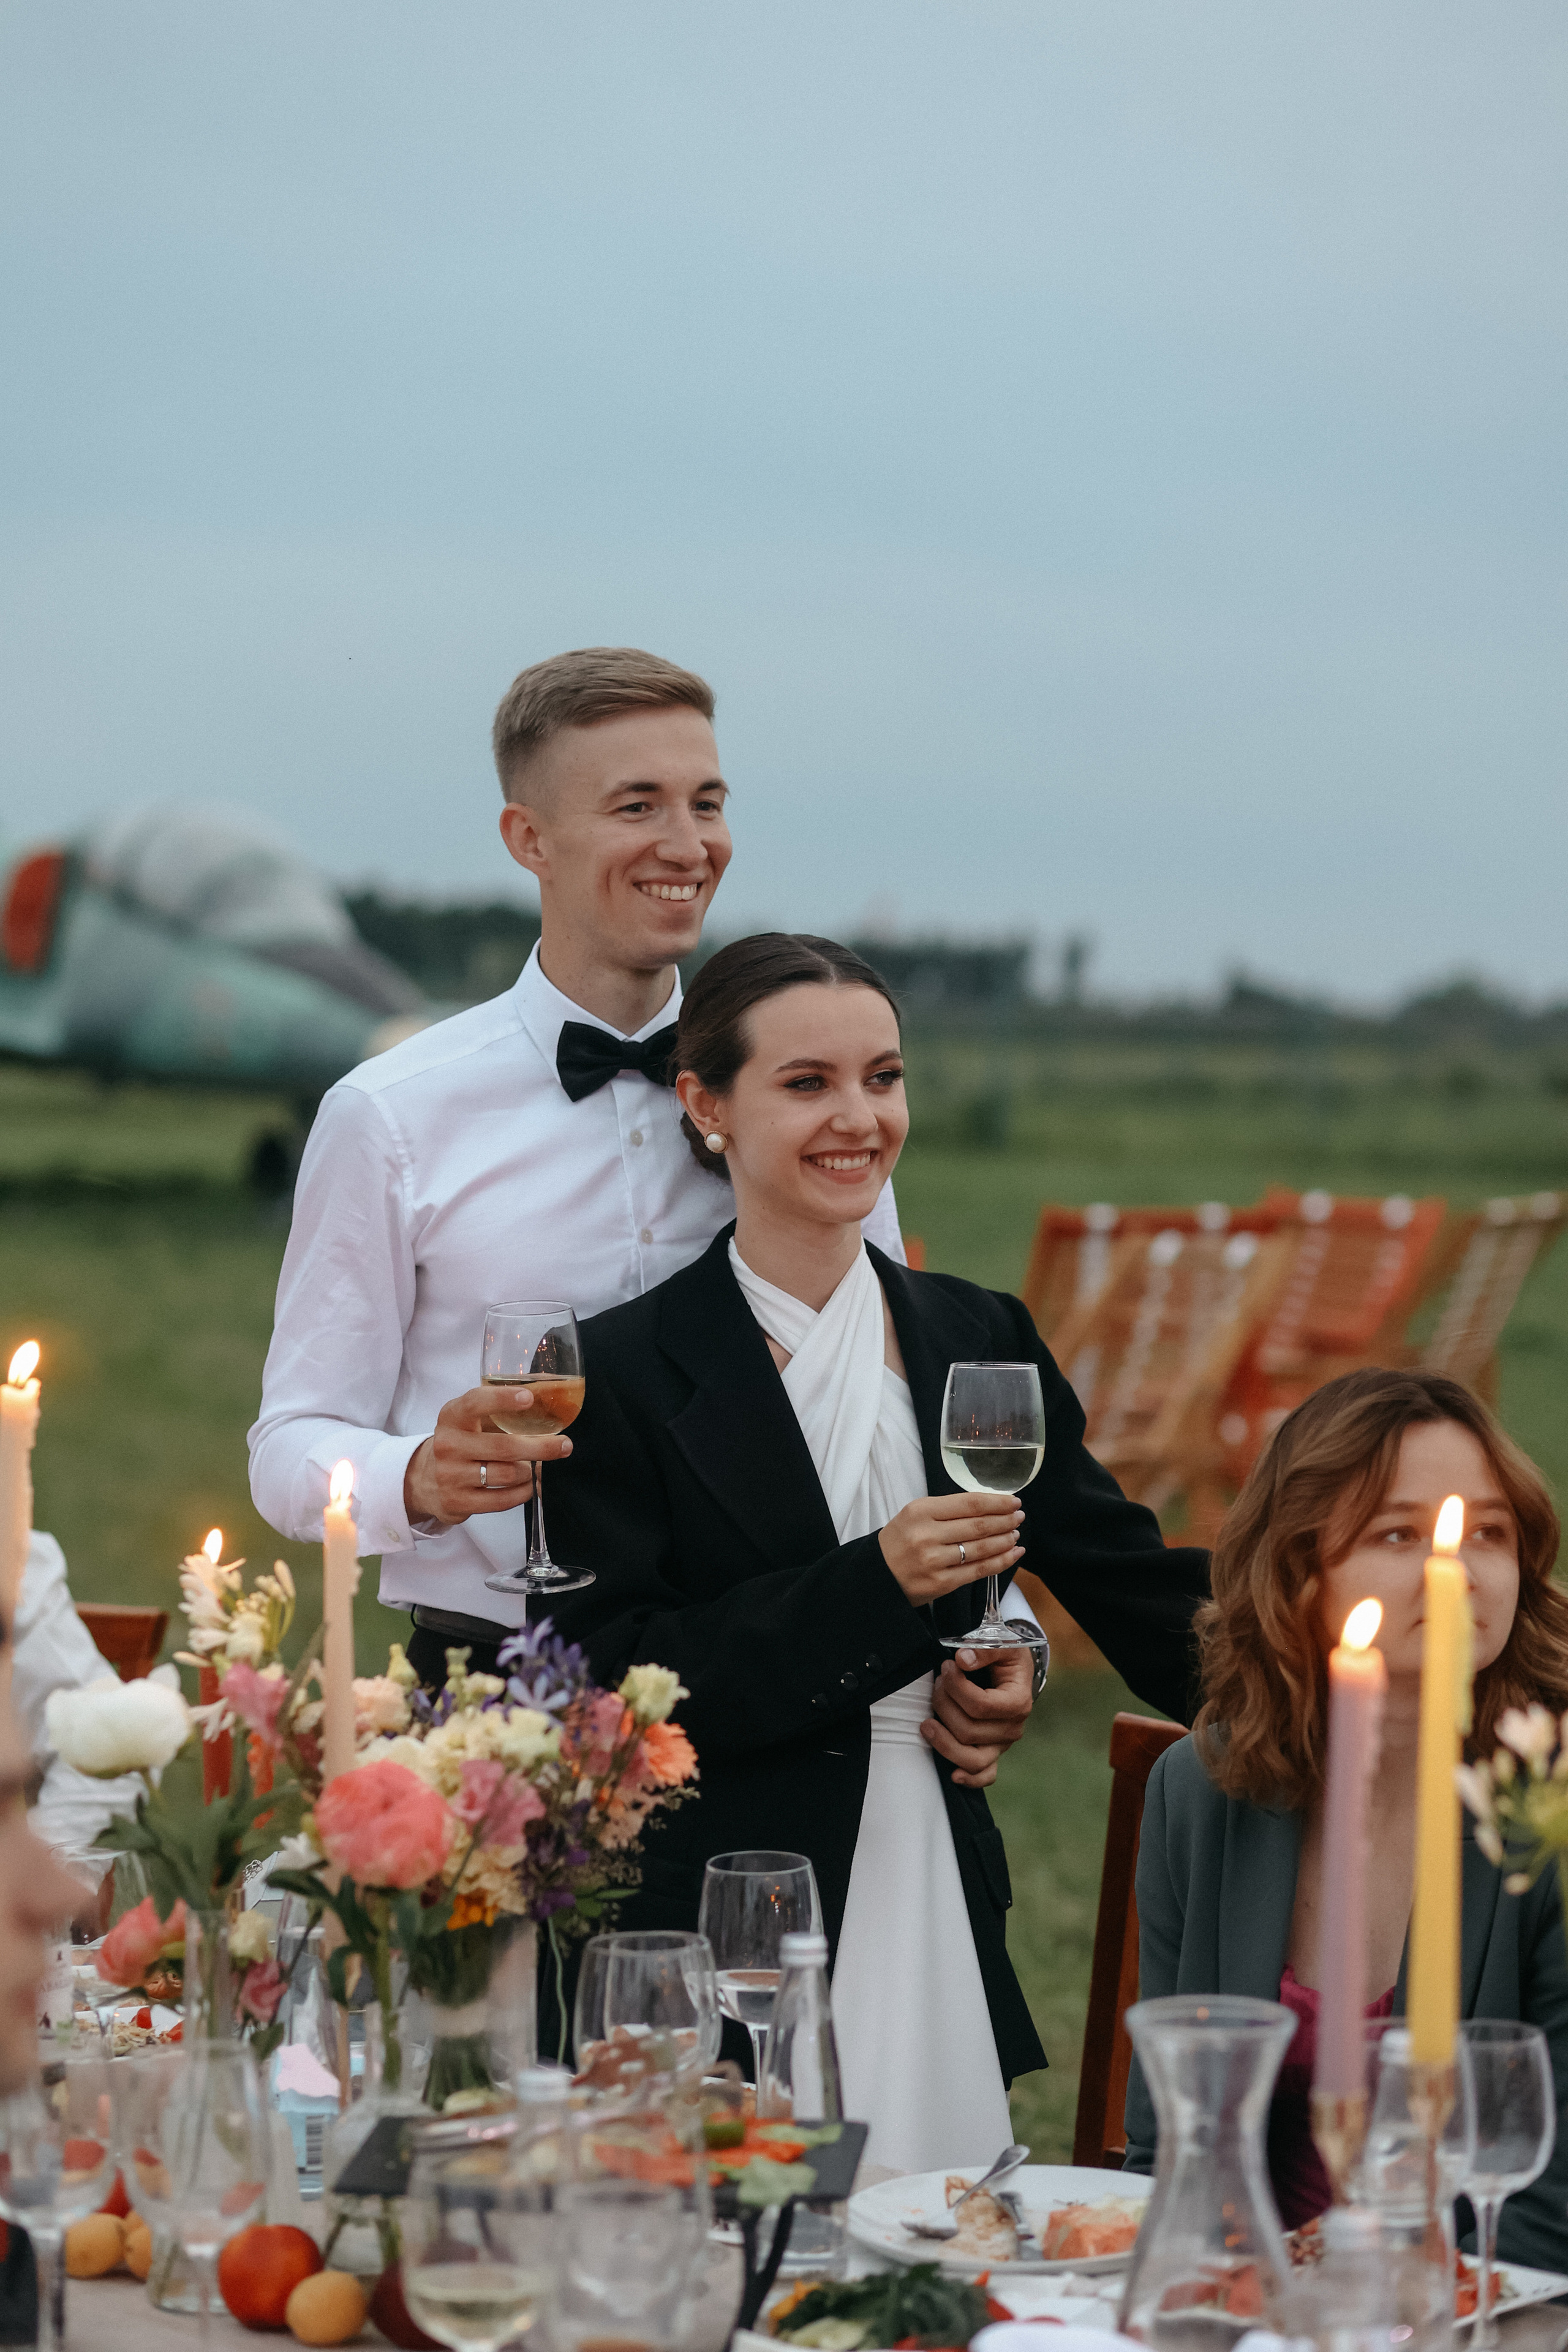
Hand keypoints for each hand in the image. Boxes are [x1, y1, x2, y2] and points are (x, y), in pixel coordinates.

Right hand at [402, 1386, 572, 1526]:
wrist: (426, 1479)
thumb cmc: (462, 1442)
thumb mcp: (469, 1420)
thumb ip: (498, 1409)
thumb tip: (547, 1395)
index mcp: (452, 1416)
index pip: (475, 1403)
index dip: (503, 1399)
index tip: (529, 1397)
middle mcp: (448, 1445)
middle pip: (504, 1447)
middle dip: (541, 1447)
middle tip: (564, 1445)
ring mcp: (450, 1475)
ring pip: (507, 1475)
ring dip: (529, 1472)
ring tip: (534, 1467)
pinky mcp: (456, 1502)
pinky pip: (502, 1500)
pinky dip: (523, 1492)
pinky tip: (528, 1485)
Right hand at [877, 1491, 1022, 1605]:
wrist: (877, 1575)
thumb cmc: (900, 1541)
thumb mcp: (915, 1515)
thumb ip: (947, 1510)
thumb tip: (989, 1507)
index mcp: (921, 1511)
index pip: (969, 1503)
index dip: (997, 1502)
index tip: (1013, 1501)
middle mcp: (927, 1535)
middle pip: (979, 1525)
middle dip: (1005, 1520)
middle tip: (1019, 1517)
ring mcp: (934, 1561)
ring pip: (981, 1548)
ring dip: (1005, 1540)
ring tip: (1016, 1534)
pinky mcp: (941, 1583)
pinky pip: (978, 1571)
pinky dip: (1000, 1562)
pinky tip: (1013, 1554)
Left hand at [921, 1644, 1035, 1787]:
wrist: (1013, 1671)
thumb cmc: (1005, 1657)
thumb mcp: (1001, 1642)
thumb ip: (984, 1649)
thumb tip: (962, 1660)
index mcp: (1018, 1702)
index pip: (980, 1706)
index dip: (956, 1687)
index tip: (946, 1666)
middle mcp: (1012, 1729)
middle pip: (968, 1730)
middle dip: (944, 1704)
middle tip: (938, 1682)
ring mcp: (1001, 1745)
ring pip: (971, 1759)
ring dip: (943, 1741)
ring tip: (925, 1723)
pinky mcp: (992, 1753)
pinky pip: (984, 1775)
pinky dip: (970, 1779)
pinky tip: (953, 1775)